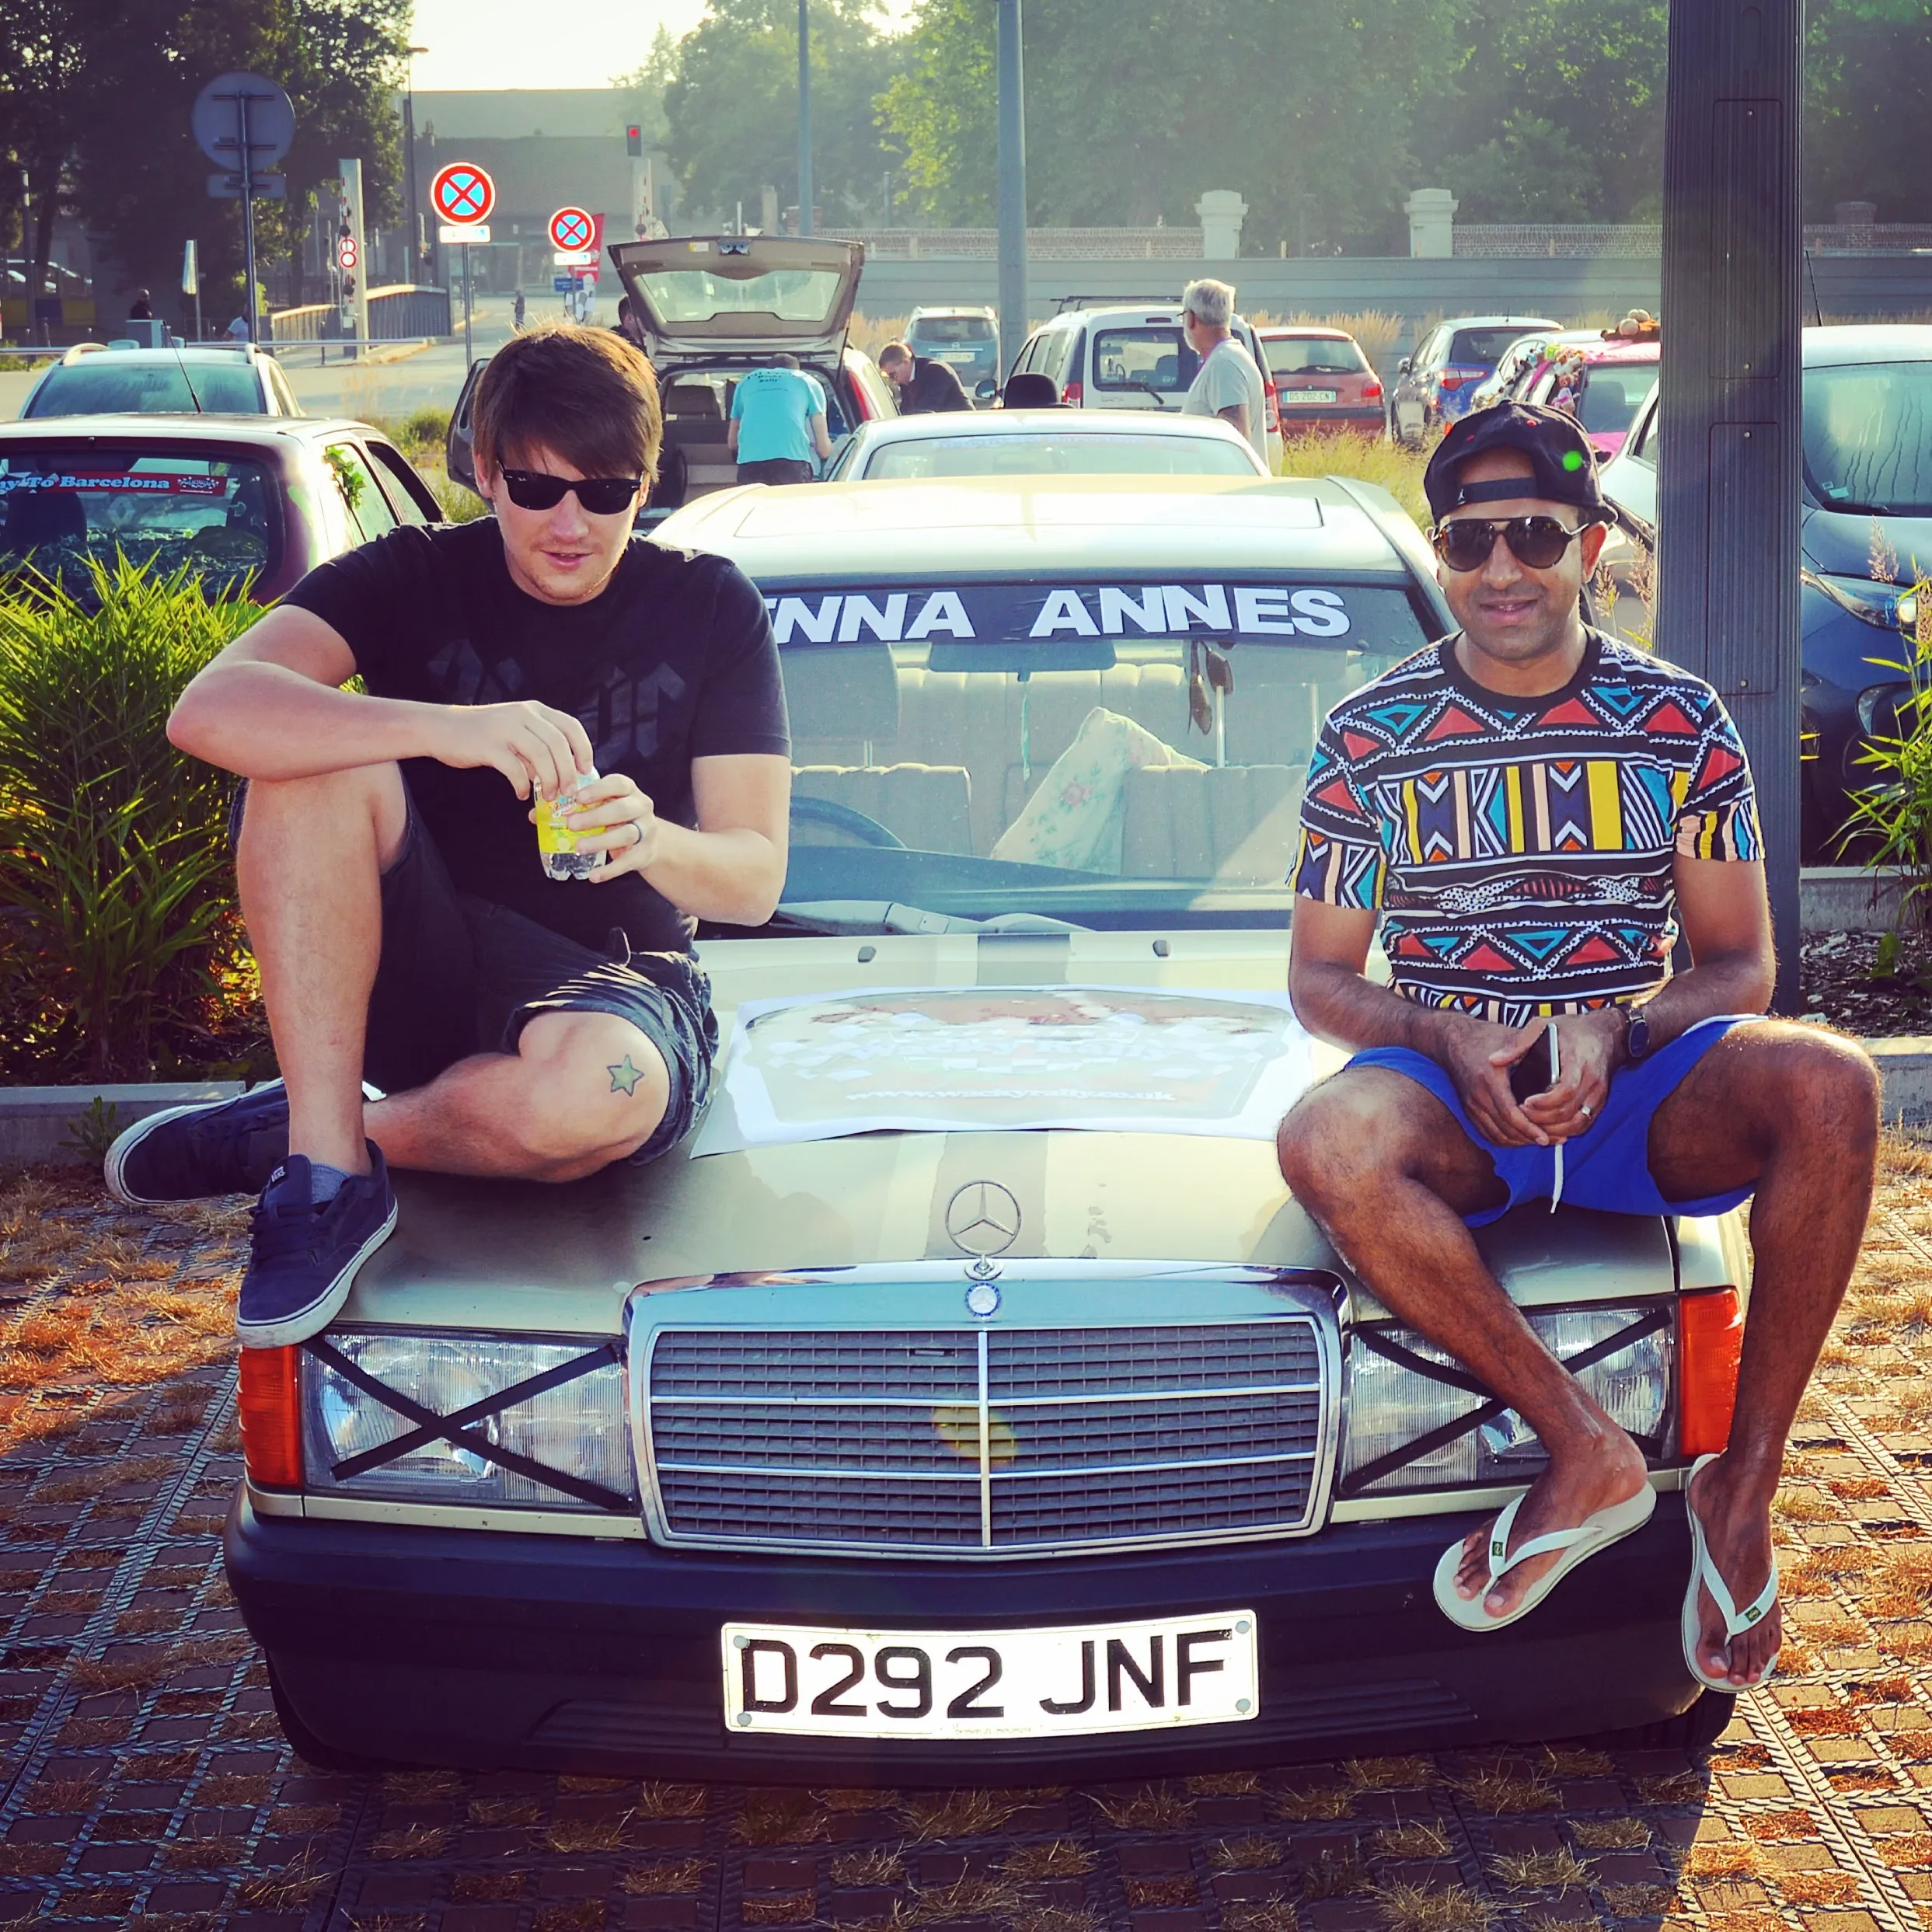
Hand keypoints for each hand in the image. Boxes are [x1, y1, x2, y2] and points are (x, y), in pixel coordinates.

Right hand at [428, 701, 593, 801]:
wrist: (441, 728)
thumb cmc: (482, 734)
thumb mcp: (515, 731)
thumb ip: (538, 746)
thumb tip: (562, 774)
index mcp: (534, 710)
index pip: (571, 726)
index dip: (584, 749)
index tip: (586, 769)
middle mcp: (523, 715)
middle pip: (559, 744)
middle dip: (568, 771)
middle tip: (569, 792)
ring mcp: (505, 728)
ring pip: (541, 756)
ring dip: (549, 780)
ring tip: (548, 797)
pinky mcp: (488, 745)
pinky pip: (515, 769)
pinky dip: (523, 785)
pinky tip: (522, 794)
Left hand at [566, 772, 662, 879]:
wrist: (648, 840)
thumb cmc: (617, 817)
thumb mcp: (604, 804)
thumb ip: (579, 805)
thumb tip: (539, 815)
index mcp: (629, 791)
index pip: (619, 784)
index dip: (599, 789)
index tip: (578, 797)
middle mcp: (641, 808)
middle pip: (622, 809)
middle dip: (595, 817)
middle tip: (571, 824)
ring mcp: (646, 831)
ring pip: (627, 835)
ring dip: (601, 841)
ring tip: (579, 847)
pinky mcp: (644, 854)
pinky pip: (628, 862)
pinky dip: (610, 870)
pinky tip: (594, 876)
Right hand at [1440, 1016, 1552, 1148]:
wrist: (1453, 1041)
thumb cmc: (1485, 1038)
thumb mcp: (1509, 1038)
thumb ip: (1530, 1051)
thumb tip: (1555, 1065)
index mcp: (1489, 1079)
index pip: (1509, 1113)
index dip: (1529, 1129)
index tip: (1547, 1137)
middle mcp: (1477, 1096)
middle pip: (1505, 1129)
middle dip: (1530, 1138)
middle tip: (1554, 1140)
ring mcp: (1471, 1105)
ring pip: (1497, 1135)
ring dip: (1520, 1142)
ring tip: (1543, 1140)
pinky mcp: (1469, 1110)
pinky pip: (1488, 1133)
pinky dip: (1506, 1140)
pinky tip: (1523, 1138)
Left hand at [1517, 1008, 1624, 1142]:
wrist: (1606, 1033)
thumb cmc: (1571, 1029)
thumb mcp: (1543, 1025)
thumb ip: (1518, 1043)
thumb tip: (1493, 1059)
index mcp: (1579, 1060)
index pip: (1566, 1090)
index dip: (1545, 1102)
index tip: (1525, 1103)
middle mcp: (1593, 1080)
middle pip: (1569, 1111)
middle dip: (1543, 1118)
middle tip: (1521, 1115)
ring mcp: (1599, 1094)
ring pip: (1578, 1123)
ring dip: (1553, 1129)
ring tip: (1531, 1122)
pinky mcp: (1600, 1102)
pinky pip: (1584, 1124)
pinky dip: (1565, 1131)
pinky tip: (1546, 1127)